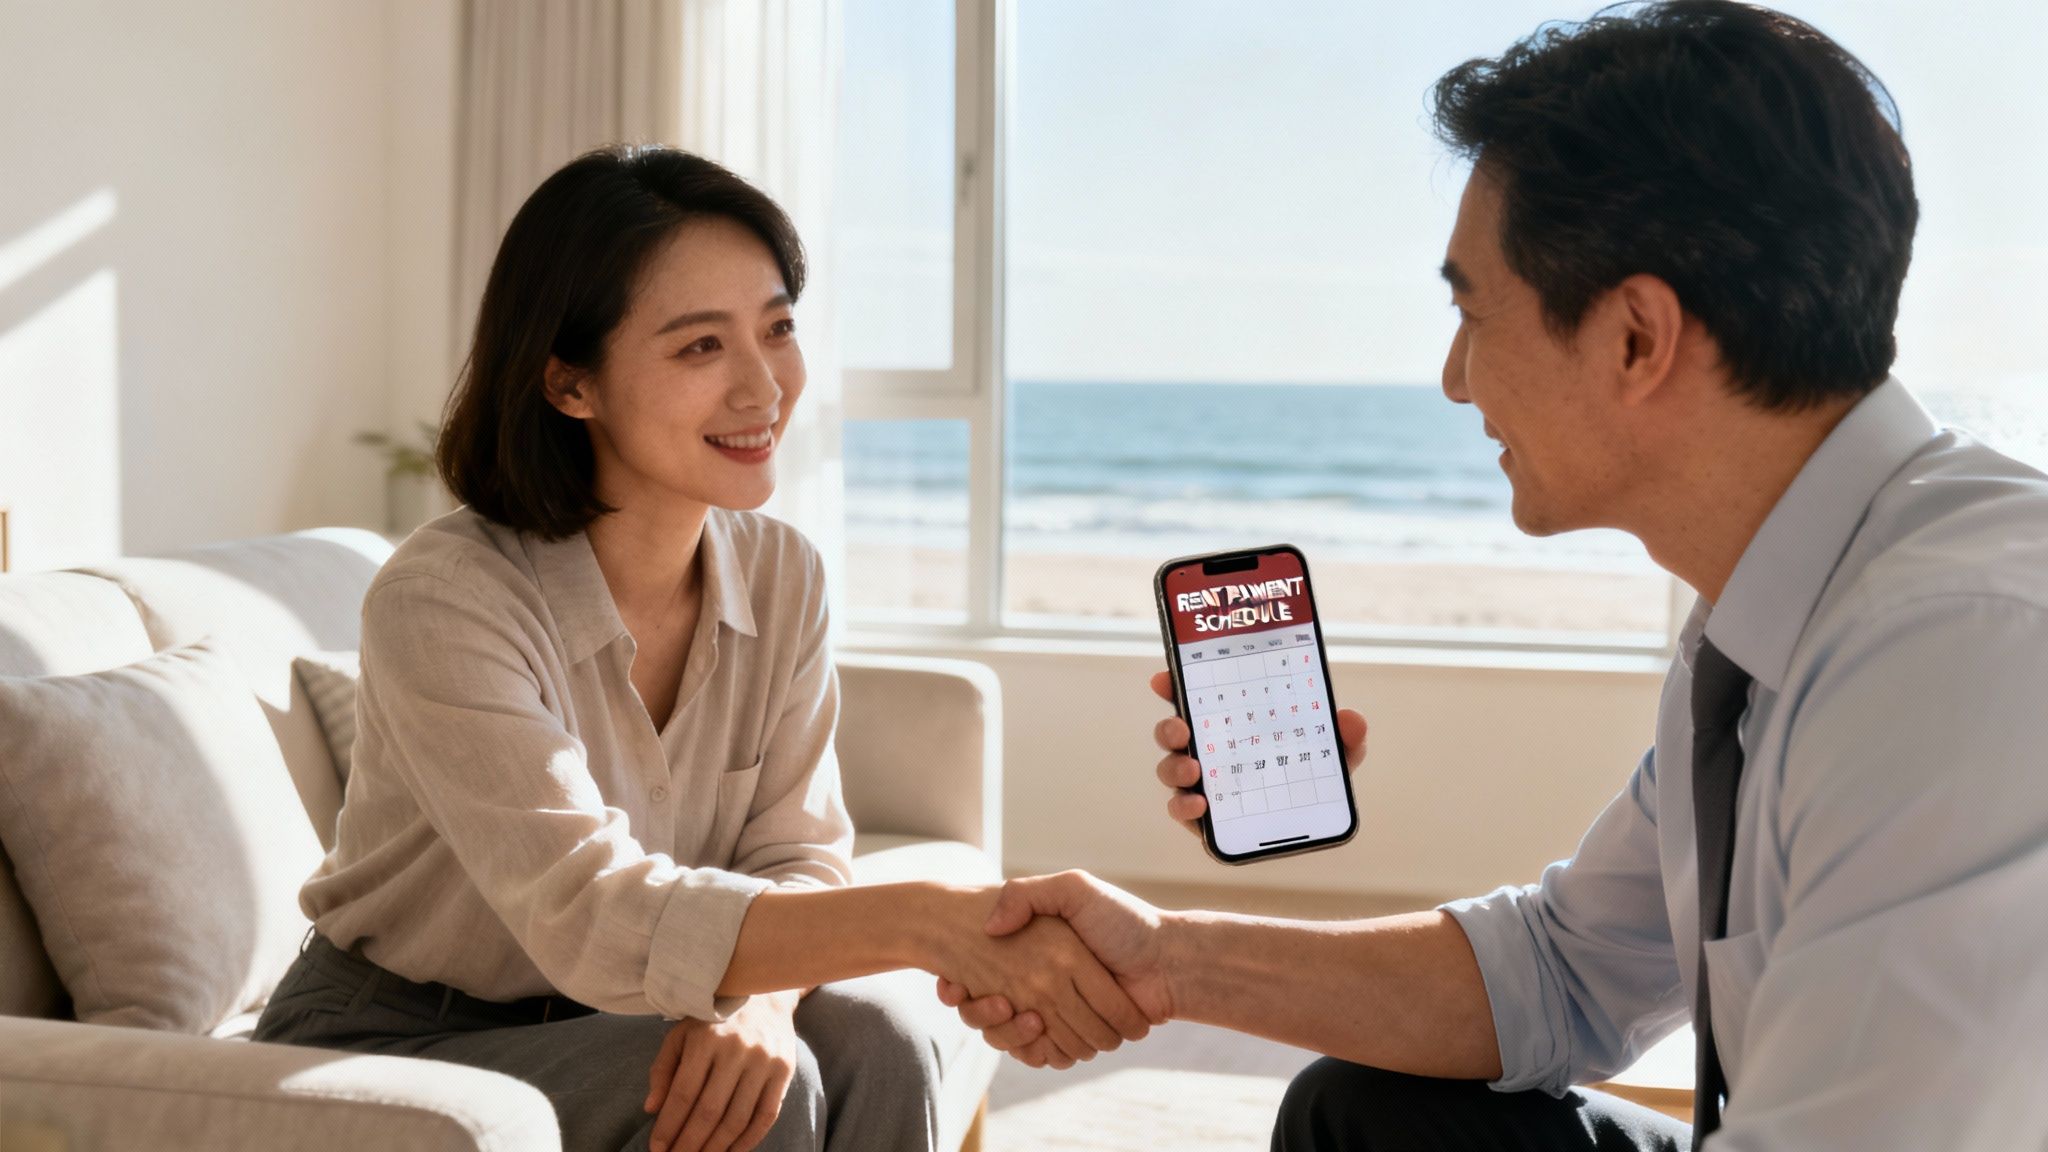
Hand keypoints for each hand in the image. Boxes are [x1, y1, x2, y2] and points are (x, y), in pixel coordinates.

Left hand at [643, 990, 800, 1151]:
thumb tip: (652, 1109)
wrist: (764, 993)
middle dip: (689, 1144)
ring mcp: (763, 1061)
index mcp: (705, 1039)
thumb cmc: (713, 1019)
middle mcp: (736, 1050)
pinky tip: (731, 1151)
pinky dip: (749, 1140)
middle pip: (709, 1111)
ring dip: (716, 1147)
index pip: (683, 1094)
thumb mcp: (681, 1034)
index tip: (657, 1148)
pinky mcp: (784, 1070)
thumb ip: (663, 1069)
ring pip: (737, 1118)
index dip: (668, 1126)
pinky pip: (767, 1115)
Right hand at [936, 871, 1170, 1066]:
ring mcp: (1056, 1013)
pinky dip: (1032, 1050)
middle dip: (980, 1010)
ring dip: (1005, 1032)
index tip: (951, 985)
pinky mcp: (1072, 1037)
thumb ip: (1028, 895)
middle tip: (983, 997)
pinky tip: (1033, 1031)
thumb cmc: (1123, 921)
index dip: (961, 986)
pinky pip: (1038, 1054)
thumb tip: (990, 927)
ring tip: (1013, 1012)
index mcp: (1036, 952)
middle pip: (989, 1010)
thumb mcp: (1074, 891)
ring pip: (1010, 1036)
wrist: (1167, 960)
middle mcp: (1041, 983)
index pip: (981, 974)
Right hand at [1149, 669, 1366, 836]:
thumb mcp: (1333, 754)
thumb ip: (1347, 737)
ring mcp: (1201, 785)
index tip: (1164, 678)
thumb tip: (1350, 718)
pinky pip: (1181, 811)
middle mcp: (1208, 751)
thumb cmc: (1310, 777)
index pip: (1195, 700)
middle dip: (1169, 727)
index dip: (1174, 686)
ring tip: (1193, 771)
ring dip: (1174, 768)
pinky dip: (1184, 808)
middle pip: (1173, 733)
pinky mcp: (1203, 819)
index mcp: (1229, 725)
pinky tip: (1199, 806)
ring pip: (1170, 770)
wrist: (1311, 826)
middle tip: (1182, 728)